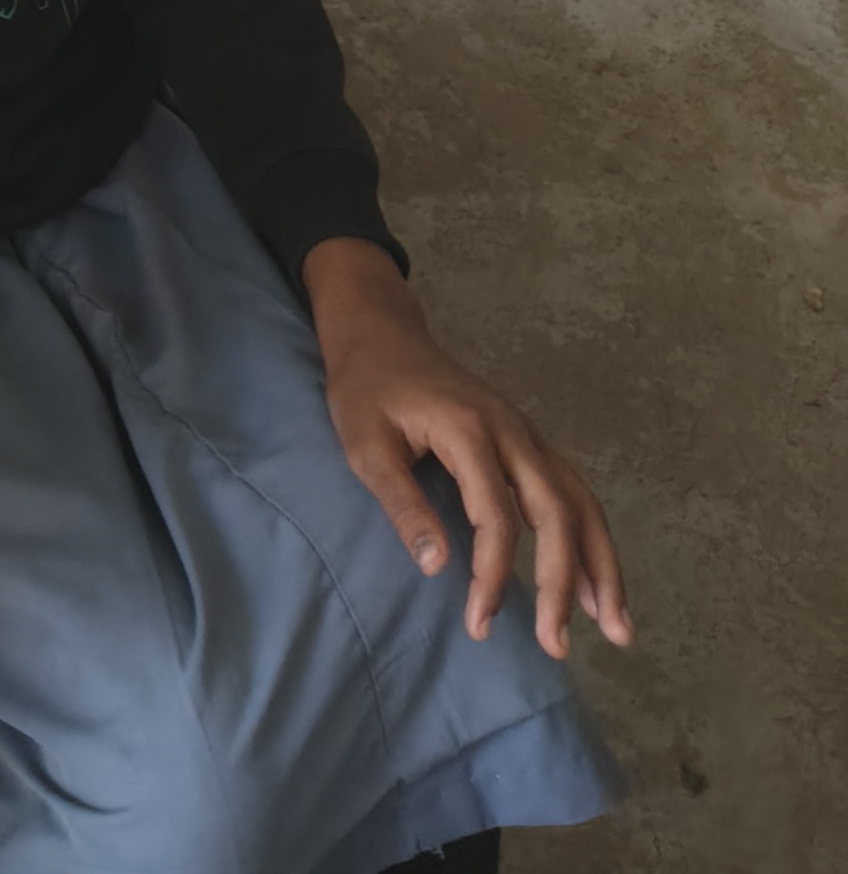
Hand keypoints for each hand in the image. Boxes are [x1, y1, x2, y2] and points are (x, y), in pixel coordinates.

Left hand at [305, 239, 631, 659]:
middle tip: (558, 647)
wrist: (380, 333)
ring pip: (581, 502)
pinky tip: (597, 585)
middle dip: (563, 582)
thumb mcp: (364, 444)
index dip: (493, 576)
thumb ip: (401, 503)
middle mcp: (512, 431)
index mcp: (469, 429)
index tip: (480, 624)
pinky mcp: (529, 443)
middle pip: (556, 511)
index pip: (496, 517)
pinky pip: (573, 493)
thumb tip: (438, 569)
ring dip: (601, 565)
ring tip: (616, 630)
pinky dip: (592, 540)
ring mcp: (527, 434)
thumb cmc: (365, 389)